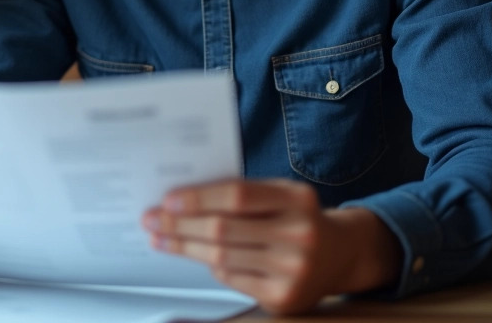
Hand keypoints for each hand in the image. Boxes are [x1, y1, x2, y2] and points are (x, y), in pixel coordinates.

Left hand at [143, 178, 400, 314]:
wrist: (341, 254)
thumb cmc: (296, 218)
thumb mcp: (281, 195)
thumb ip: (242, 194)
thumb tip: (181, 199)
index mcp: (297, 198)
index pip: (237, 195)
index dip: (198, 198)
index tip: (167, 199)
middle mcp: (300, 234)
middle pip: (223, 229)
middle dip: (179, 224)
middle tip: (150, 219)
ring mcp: (294, 269)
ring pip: (222, 257)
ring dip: (184, 247)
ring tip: (160, 238)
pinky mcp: (284, 298)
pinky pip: (232, 279)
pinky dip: (209, 266)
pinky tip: (192, 255)